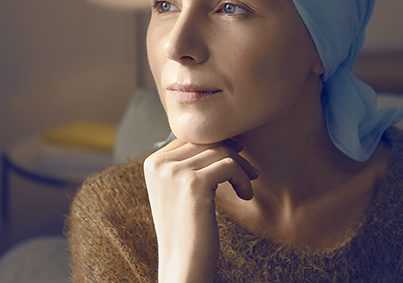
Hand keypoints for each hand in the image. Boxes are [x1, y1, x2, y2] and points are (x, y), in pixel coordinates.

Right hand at [144, 138, 258, 282]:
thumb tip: (220, 137)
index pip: (190, 137)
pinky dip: (242, 179)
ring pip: (221, 151)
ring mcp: (174, 173)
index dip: (217, 143)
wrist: (182, 265)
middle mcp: (159, 164)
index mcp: (152, 163)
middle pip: (206, 141)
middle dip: (232, 152)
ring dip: (241, 168)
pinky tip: (245, 195)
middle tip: (250, 171)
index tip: (236, 156)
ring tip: (247, 187)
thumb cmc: (186, 229)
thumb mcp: (178, 190)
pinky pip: (229, 166)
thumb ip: (188, 163)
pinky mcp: (194, 184)